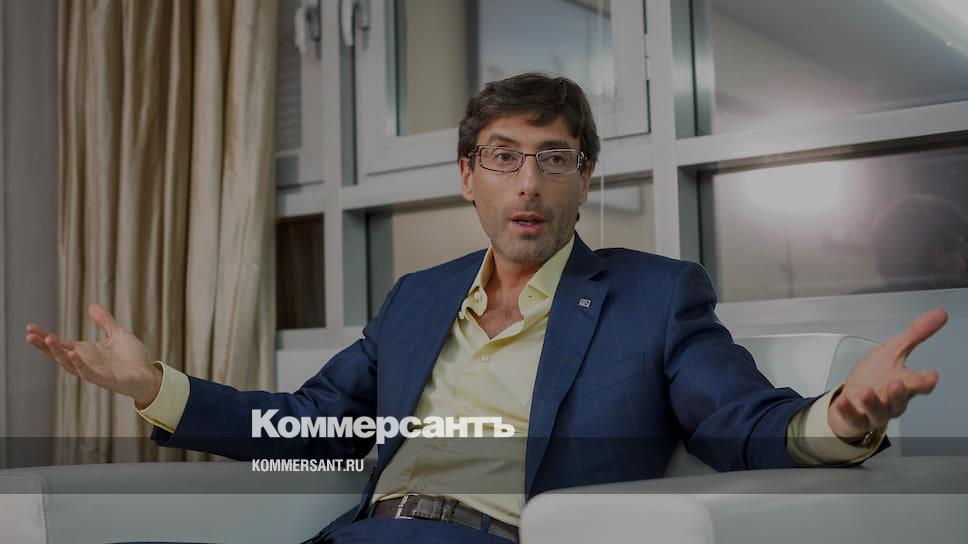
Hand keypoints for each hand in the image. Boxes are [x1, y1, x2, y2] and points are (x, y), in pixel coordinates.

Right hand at [25, 304, 161, 406]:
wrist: (149, 375)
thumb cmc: (133, 358)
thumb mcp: (118, 334)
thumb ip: (105, 321)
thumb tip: (92, 306)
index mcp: (86, 351)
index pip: (61, 343)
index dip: (45, 336)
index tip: (29, 328)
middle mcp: (86, 362)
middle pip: (59, 354)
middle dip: (44, 345)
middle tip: (29, 335)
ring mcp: (94, 372)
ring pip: (70, 364)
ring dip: (58, 353)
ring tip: (47, 340)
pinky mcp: (105, 380)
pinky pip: (89, 373)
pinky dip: (80, 365)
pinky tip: (73, 354)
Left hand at [829, 309, 945, 442]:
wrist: (853, 398)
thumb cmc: (876, 376)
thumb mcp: (893, 350)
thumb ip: (915, 334)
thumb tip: (940, 313)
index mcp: (904, 384)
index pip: (919, 384)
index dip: (925, 381)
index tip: (932, 375)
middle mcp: (892, 401)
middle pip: (899, 400)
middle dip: (898, 393)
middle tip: (896, 383)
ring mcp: (874, 412)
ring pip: (878, 412)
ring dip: (872, 402)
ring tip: (865, 392)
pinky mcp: (856, 419)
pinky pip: (853, 418)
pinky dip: (848, 411)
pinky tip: (843, 402)